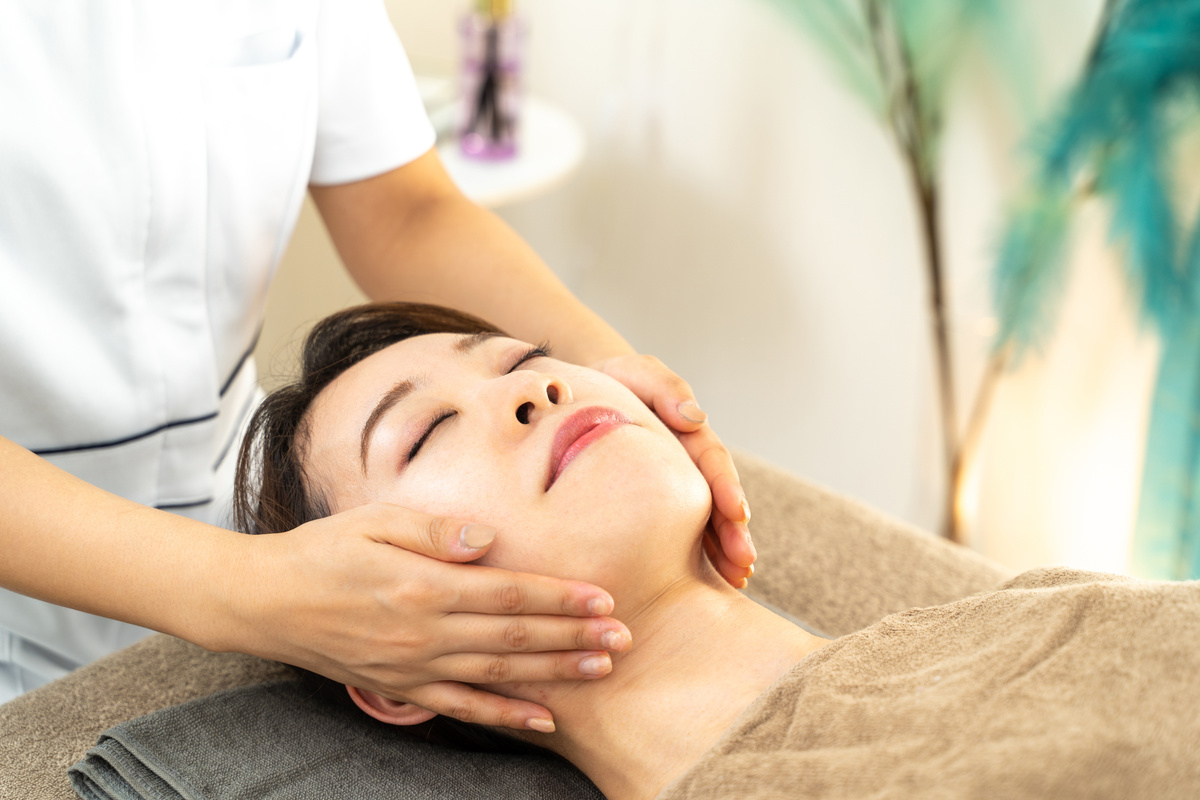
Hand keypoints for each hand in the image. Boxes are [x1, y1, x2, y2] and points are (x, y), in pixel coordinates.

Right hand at [221, 503, 631, 731]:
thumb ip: (435, 530)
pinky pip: (461, 707)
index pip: (508, 593)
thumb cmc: (322, 550)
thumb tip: (488, 539)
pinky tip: (542, 719)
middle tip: (623, 638)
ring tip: (601, 669)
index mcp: (421, 584)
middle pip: (514, 638)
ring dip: (554, 674)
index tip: (602, 597)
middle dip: (574, 637)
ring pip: (498, 674)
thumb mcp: (374, 520)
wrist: (264, 601)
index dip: (558, 597)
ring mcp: (413, 666)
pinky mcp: (400, 687)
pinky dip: (505, 715)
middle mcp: (423, 631)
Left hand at [591, 354, 755, 586]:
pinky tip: (708, 580)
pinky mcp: (655, 505)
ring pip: (704, 522)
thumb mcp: (634, 373)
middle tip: (744, 565)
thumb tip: (694, 418)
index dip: (726, 488)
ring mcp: (674, 486)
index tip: (738, 514)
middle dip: (733, 533)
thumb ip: (664, 387)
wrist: (580, 396)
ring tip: (737, 580)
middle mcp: (687, 463)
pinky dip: (696, 556)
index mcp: (686, 433)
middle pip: (716, 499)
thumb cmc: (611, 382)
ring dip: (724, 551)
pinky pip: (678, 533)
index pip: (712, 461)